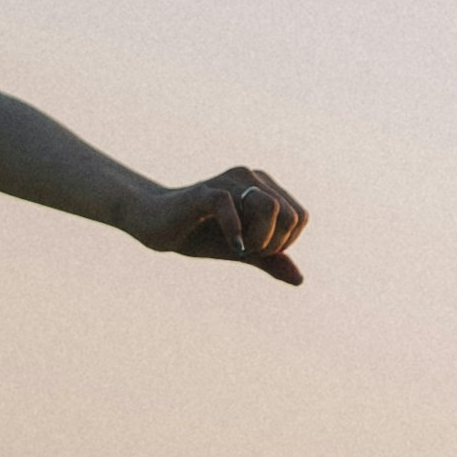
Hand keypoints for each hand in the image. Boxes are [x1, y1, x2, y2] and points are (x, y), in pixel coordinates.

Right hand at [143, 165, 306, 284]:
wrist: (157, 226)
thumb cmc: (200, 235)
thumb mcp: (241, 251)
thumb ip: (270, 261)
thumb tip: (299, 280)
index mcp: (263, 187)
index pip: (300, 216)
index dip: (285, 242)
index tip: (257, 250)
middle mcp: (250, 177)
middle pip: (290, 214)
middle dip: (273, 244)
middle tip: (246, 250)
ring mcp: (228, 181)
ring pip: (270, 207)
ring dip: (260, 238)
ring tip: (237, 248)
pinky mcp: (204, 191)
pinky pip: (229, 204)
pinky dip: (234, 231)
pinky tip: (230, 246)